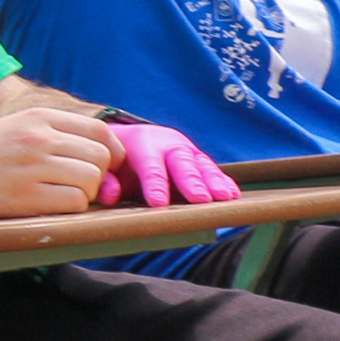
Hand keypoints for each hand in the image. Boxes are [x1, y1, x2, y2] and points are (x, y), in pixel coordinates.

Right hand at [0, 106, 116, 218]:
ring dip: (85, 195)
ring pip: (92, 180)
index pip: (99, 131)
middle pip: (100, 157)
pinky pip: (74, 203)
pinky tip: (47, 208)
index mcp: (38, 117)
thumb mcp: (13, 129)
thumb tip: (100, 157)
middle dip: (98, 178)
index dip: (111, 154)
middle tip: (78, 188)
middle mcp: (38, 137)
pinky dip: (71, 210)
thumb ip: (52, 136)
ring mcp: (31, 166)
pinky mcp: (23, 197)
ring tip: (59, 198)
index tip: (103, 169)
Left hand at [91, 120, 238, 209]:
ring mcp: (186, 151)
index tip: (158, 203)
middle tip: (200, 199)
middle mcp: (167, 144)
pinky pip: (211, 170)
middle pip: (181, 163)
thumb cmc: (117, 157)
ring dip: (214, 182)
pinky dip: (223, 182)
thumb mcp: (106, 166)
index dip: (154, 184)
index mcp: (141, 143)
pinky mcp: (198, 159)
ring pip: (201, 165)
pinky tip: (233, 194)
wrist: (129, 137)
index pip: (149, 166)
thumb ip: (106, 180)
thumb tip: (111, 195)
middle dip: (191, 181)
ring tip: (225, 198)